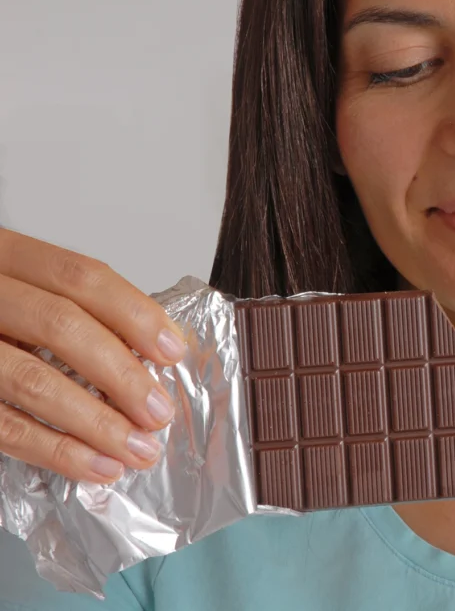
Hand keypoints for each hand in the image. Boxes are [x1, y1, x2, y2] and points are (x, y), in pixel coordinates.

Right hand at [0, 229, 184, 481]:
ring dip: (95, 422)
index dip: (135, 313)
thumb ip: (68, 306)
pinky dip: (54, 449)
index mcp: (1, 253)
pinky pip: (1, 424)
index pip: (80, 276)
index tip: (174, 350)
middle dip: (121, 373)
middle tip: (159, 411)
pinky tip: (94, 466)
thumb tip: (153, 348)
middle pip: (61, 325)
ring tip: (138, 449)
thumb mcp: (14, 287)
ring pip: (30, 379)